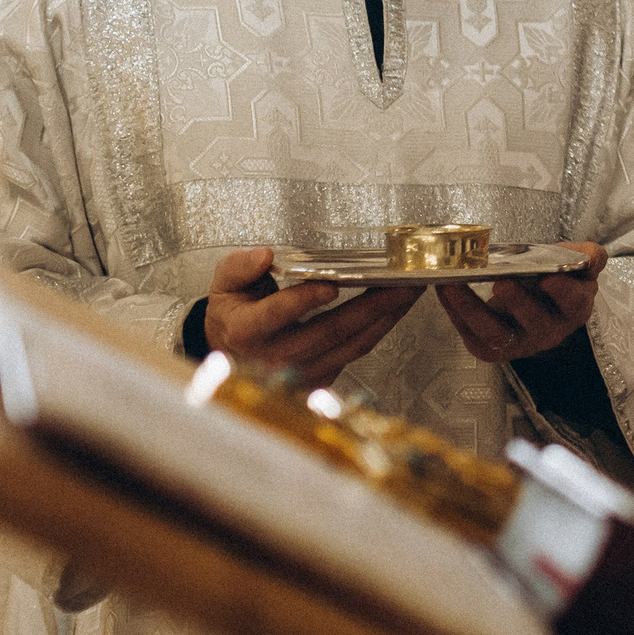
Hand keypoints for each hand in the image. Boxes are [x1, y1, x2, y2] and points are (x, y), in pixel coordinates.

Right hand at [202, 247, 418, 389]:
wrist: (231, 351)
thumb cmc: (233, 313)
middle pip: (329, 331)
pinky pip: (355, 353)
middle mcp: (274, 357)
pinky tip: (394, 309)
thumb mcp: (224, 284)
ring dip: (385, 317)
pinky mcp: (320, 378)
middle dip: (371, 304)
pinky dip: (378, 330)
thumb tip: (263, 256)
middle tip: (402, 282)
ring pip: (350, 345)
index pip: (276, 315)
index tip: (330, 284)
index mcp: (246, 331)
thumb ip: (240, 267)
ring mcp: (300, 372)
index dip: (304, 300)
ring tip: (409, 291)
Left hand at [436, 241, 604, 362]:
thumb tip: (590, 257)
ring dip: (472, 309)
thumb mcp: (576, 265)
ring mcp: (519, 344)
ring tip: (454, 285)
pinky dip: (455, 313)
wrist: (537, 304)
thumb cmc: (557, 279)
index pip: (573, 302)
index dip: (562, 292)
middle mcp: (549, 331)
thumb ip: (587, 257)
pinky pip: (472, 335)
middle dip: (516, 302)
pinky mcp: (492, 349)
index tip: (549, 277)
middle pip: (533, 321)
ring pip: (496, 333)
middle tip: (501, 282)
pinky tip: (444, 290)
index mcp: (574, 308)